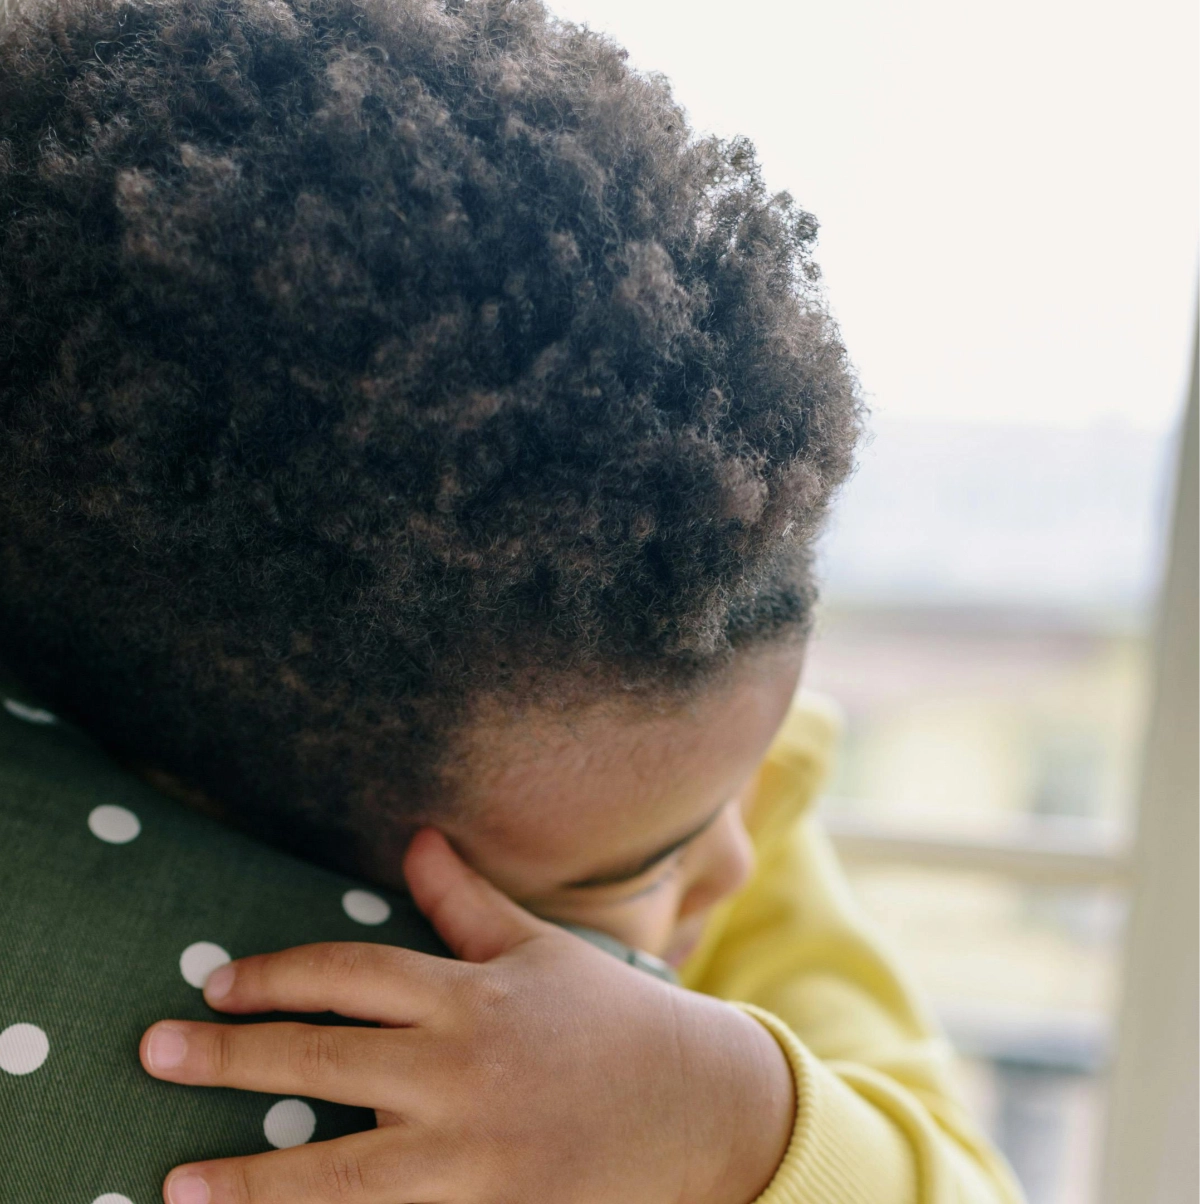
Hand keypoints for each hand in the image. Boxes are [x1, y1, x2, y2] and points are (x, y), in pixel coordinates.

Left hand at [140, 828, 794, 1203]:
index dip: (278, 974)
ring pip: (339, 1171)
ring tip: (175, 1180)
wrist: (694, 1109)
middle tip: (153, 1051)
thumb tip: (415, 839)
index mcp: (472, 996)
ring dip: (252, 1177)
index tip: (219, 983)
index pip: (352, 973)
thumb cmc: (610, 1017)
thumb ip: (466, 900)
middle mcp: (463, 1071)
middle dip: (232, 1057)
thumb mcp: (539, 949)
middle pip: (325, 1059)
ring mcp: (473, 1155)